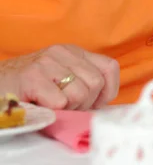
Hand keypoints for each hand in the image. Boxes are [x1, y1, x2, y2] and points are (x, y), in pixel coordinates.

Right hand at [0, 44, 119, 109]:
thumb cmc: (30, 89)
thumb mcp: (61, 79)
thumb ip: (83, 84)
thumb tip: (105, 105)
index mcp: (74, 52)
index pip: (110, 67)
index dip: (108, 91)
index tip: (94, 104)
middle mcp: (63, 52)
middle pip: (96, 84)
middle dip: (85, 104)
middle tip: (66, 108)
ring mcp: (47, 62)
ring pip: (80, 93)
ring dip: (68, 109)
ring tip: (51, 107)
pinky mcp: (33, 76)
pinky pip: (60, 102)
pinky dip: (54, 112)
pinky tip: (41, 106)